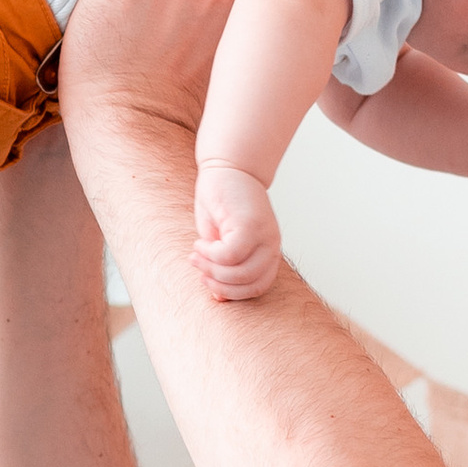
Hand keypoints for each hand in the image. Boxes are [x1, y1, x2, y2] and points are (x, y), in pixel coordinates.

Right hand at [193, 161, 281, 300]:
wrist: (226, 167)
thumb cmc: (221, 204)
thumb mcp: (220, 242)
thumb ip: (223, 268)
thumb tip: (219, 299)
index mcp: (267, 251)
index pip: (257, 287)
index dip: (231, 292)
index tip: (208, 282)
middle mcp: (271, 244)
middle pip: (250, 284)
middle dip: (219, 284)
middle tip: (198, 269)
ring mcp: (264, 234)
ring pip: (241, 273)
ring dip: (213, 270)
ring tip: (197, 255)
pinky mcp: (251, 224)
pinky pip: (231, 255)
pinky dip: (211, 255)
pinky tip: (200, 242)